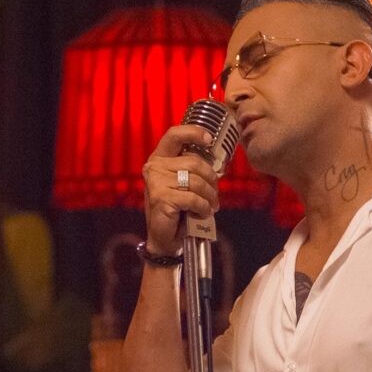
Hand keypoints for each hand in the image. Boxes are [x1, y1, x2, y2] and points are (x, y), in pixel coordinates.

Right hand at [142, 125, 219, 255]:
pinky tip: (202, 213)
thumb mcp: (184, 185)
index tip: (209, 138)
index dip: (193, 132)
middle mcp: (155, 167)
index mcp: (160, 159)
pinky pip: (193, 198)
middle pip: (195, 162)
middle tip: (214, 195)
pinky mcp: (161, 198)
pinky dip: (203, 207)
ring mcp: (156, 182)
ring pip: (196, 181)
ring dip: (209, 196)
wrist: (165, 238)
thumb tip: (216, 164)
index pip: (174, 135)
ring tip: (210, 206)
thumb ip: (193, 170)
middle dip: (211, 180)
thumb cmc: (178, 210)